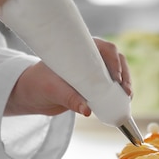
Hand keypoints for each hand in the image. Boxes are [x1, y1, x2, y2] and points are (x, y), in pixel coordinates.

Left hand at [4, 37, 131, 116]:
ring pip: (117, 72)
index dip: (114, 60)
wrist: (31, 94)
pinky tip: (122, 103)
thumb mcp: (52, 90)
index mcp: (79, 49)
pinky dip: (118, 93)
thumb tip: (87, 110)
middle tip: (126, 91)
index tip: (116, 77)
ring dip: (125, 84)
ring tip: (127, 98)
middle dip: (124, 74)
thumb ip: (69, 99)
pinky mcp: (94, 85)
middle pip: (115, 59)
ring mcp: (93, 71)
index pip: (103, 48)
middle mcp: (88, 57)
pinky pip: (111, 86)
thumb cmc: (38, 84)